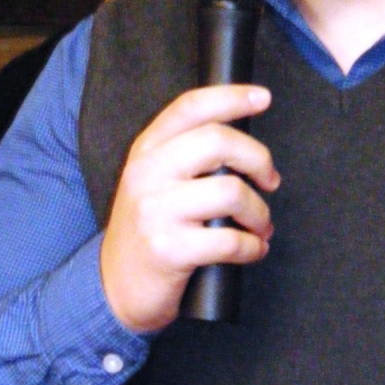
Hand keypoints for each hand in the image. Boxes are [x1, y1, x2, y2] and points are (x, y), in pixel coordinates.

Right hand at [100, 84, 278, 332]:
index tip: (263, 98)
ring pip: (231, 191)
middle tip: (270, 180)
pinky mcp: (167, 250)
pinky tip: (252, 249)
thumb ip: (189, 153)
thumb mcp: (156, 180)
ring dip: (259, 212)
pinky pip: (230, 240)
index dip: (231, 97)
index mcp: (147, 149)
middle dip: (259, 159)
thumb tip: (247, 142)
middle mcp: (147, 173)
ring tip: (259, 225)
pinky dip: (253, 246)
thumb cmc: (151, 228)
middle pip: (219, 141)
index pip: (191, 107)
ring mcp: (155, 211)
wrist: (114, 287)